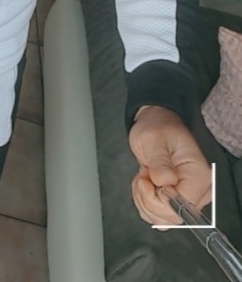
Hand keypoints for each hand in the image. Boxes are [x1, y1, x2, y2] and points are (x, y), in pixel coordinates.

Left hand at [129, 106, 211, 225]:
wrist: (155, 123)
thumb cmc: (157, 127)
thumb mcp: (153, 140)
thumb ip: (160, 163)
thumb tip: (166, 183)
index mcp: (199, 175)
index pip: (181, 208)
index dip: (158, 199)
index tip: (147, 179)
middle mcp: (199, 190)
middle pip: (172, 218)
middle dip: (148, 199)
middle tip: (144, 175)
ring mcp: (188, 197)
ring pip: (162, 220)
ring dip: (144, 200)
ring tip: (144, 176)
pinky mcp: (177, 200)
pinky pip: (158, 216)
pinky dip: (145, 202)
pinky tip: (145, 183)